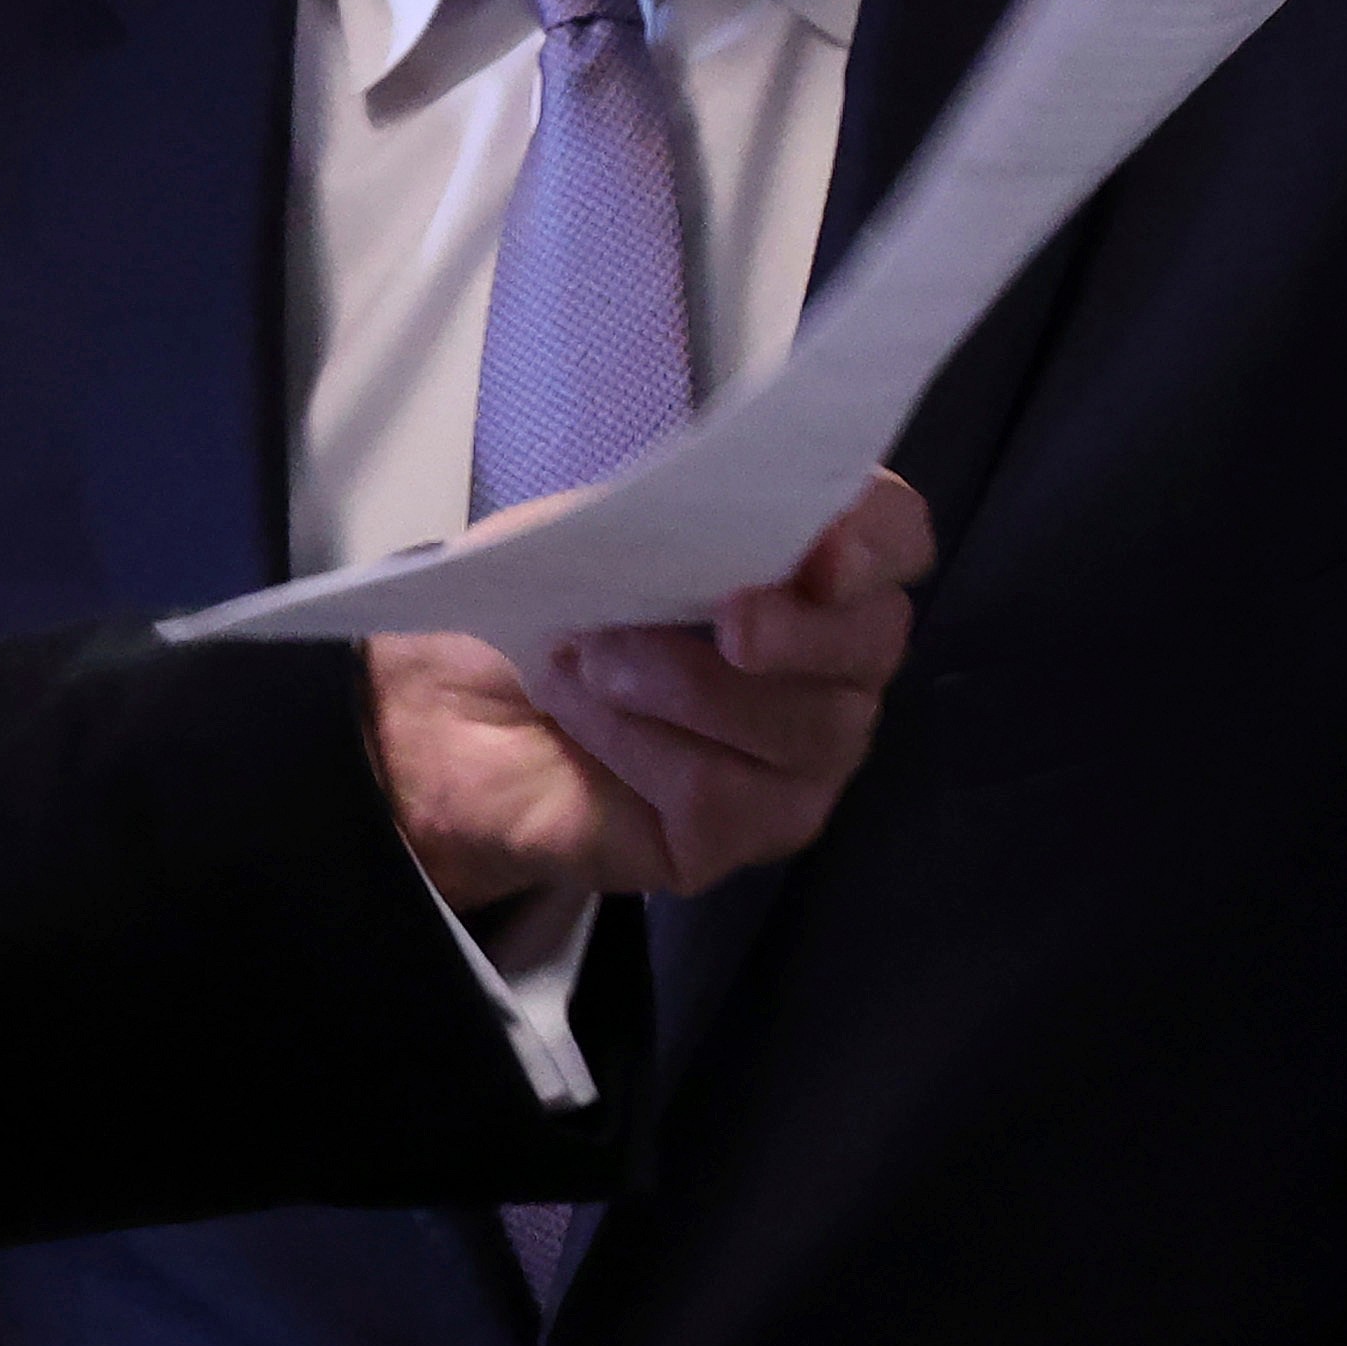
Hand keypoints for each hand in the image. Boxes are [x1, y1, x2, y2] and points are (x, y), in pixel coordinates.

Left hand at [370, 470, 935, 905]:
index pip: (896, 538)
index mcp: (803, 568)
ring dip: (678, 682)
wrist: (450, 702)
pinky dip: (637, 742)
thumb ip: (673, 515)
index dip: (876, 540)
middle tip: (726, 619)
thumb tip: (735, 514)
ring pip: (801, 727)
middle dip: (798, 630)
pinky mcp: (747, 830)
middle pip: (872, 644)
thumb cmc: (542, 601)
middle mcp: (827, 666)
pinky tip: (586, 715)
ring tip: (590, 661)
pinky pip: (723, 791)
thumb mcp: (592, 530)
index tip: (821, 552)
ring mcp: (799, 758)